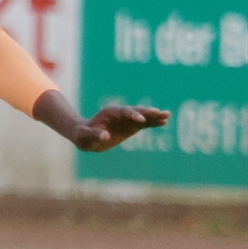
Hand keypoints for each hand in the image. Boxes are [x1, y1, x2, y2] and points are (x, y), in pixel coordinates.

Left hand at [33, 90, 170, 152]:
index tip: (141, 121)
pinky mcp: (131, 127)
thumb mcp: (85, 136)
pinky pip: (144, 124)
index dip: (132, 115)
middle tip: (160, 112)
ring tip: (167, 115)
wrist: (85, 136)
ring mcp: (127, 120)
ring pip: (142, 117)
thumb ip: (94, 135)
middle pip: (136, 111)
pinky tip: (164, 122)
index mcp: (109, 113)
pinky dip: (153, 123)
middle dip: (147, 113)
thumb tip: (105, 137)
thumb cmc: (82, 136)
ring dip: (154, 116)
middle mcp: (120, 114)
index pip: (124, 112)